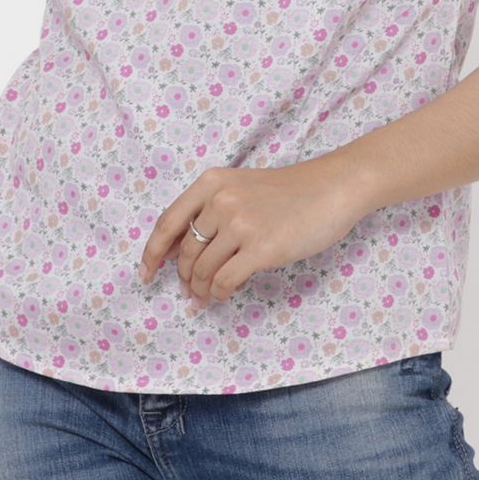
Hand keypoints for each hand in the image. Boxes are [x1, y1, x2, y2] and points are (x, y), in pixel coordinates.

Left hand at [140, 159, 373, 310]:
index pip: (168, 223)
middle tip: (188, 292)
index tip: (145, 273)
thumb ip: (211, 211)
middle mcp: (222, 200)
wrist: (333, 188)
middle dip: (183, 277)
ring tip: (204, 297)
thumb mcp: (242, 187)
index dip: (153, 253)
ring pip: (203, 270)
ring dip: (200, 290)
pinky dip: (218, 294)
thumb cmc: (289, 191)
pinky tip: (222, 296)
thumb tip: (179, 250)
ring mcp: (241, 224)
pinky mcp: (262, 248)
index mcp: (212, 182)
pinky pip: (225, 281)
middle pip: (186, 252)